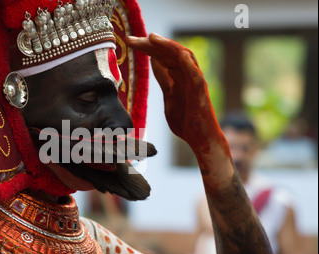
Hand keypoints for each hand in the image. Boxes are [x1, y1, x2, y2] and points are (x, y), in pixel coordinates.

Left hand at [126, 33, 225, 154]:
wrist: (201, 140)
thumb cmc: (186, 120)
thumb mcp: (169, 96)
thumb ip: (163, 79)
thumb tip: (154, 61)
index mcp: (177, 76)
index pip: (161, 56)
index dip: (146, 47)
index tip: (128, 41)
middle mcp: (186, 75)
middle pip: (168, 53)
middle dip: (149, 44)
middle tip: (130, 39)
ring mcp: (194, 83)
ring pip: (183, 58)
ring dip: (168, 46)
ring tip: (152, 37)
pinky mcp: (201, 94)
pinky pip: (196, 76)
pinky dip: (189, 64)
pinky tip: (180, 54)